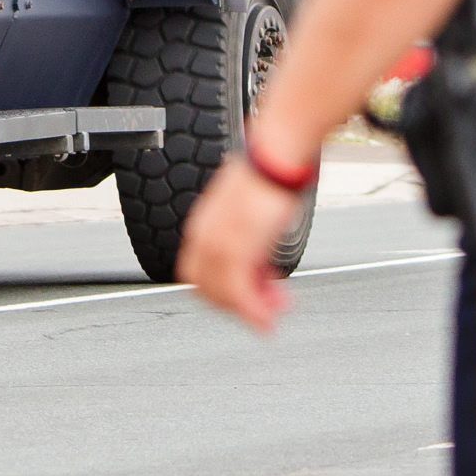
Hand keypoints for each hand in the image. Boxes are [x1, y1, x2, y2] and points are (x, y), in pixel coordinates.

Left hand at [178, 153, 302, 333]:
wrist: (276, 157)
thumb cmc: (269, 178)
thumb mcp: (252, 214)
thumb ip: (247, 240)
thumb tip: (257, 262)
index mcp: (203, 225)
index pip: (199, 272)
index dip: (221, 290)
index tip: (247, 296)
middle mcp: (204, 235)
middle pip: (206, 288)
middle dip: (234, 306)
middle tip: (262, 312)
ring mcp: (217, 242)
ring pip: (221, 294)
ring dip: (247, 312)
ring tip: (271, 317)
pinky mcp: (235, 247)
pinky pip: (237, 291)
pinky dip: (252, 311)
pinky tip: (268, 318)